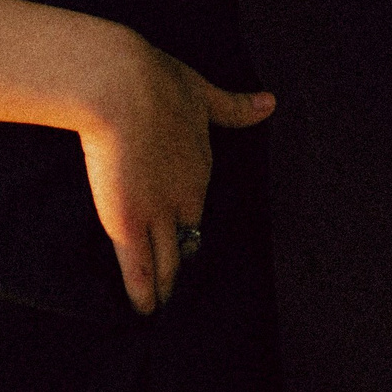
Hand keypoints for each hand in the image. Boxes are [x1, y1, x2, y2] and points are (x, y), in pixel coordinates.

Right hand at [75, 29, 275, 313]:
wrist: (121, 87)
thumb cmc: (156, 81)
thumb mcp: (202, 92)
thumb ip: (235, 106)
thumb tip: (270, 103)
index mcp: (200, 169)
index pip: (195, 206)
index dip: (188, 223)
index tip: (183, 235)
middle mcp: (184, 198)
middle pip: (187, 240)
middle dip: (181, 263)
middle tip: (177, 288)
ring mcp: (156, 213)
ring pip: (166, 260)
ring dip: (166, 285)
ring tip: (163, 306)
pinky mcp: (127, 222)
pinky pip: (138, 267)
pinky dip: (143, 291)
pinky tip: (145, 311)